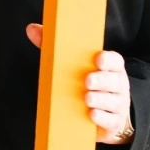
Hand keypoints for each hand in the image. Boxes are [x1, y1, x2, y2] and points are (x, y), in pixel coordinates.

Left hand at [25, 24, 132, 143]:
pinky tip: (91, 115)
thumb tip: (32, 29)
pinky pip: (111, 120)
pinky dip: (101, 118)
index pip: (115, 61)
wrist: (108, 112)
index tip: (98, 59)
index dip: (108, 59)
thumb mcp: (74, 64)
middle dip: (102, 80)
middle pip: (114, 80)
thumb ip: (53, 46)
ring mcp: (118, 103)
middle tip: (87, 80)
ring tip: (86, 97)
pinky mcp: (114, 121)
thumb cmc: (87, 81)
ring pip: (113, 101)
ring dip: (100, 99)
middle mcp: (117, 84)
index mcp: (110, 68)